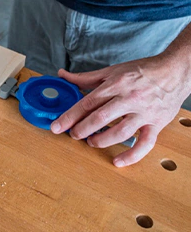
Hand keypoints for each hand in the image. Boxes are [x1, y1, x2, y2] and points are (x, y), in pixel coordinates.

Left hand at [49, 56, 190, 166]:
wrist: (175, 70)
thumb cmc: (142, 71)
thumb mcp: (112, 71)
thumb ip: (85, 77)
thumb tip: (62, 75)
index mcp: (116, 84)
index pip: (87, 103)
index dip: (70, 116)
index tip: (57, 127)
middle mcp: (129, 99)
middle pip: (100, 118)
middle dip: (82, 129)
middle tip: (73, 135)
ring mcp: (144, 113)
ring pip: (120, 132)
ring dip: (101, 140)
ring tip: (91, 142)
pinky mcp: (157, 123)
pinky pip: (145, 144)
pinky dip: (131, 155)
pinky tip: (117, 161)